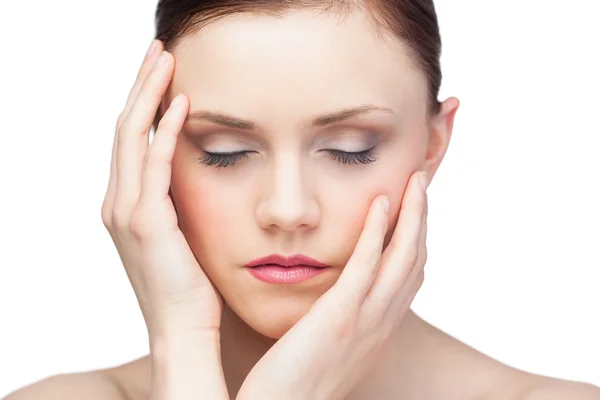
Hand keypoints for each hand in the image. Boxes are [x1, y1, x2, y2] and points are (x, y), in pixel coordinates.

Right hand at [100, 40, 227, 398]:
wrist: (185, 330)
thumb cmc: (192, 287)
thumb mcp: (181, 236)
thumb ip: (179, 202)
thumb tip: (196, 172)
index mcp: (127, 205)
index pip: (129, 139)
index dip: (142, 101)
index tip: (163, 71)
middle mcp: (118, 204)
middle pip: (123, 128)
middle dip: (140, 85)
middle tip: (159, 50)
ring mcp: (127, 213)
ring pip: (130, 137)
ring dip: (148, 95)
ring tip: (166, 60)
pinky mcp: (147, 225)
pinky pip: (153, 165)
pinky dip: (164, 130)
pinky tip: (182, 102)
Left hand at [236, 171, 427, 399]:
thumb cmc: (296, 384)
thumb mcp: (331, 348)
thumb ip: (341, 319)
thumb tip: (338, 298)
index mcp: (380, 329)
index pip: (410, 277)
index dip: (418, 239)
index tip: (415, 209)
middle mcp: (382, 323)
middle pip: (416, 260)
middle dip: (423, 218)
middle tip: (421, 182)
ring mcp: (366, 320)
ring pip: (403, 257)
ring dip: (412, 214)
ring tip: (414, 180)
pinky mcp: (340, 316)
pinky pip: (367, 264)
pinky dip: (378, 230)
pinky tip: (380, 202)